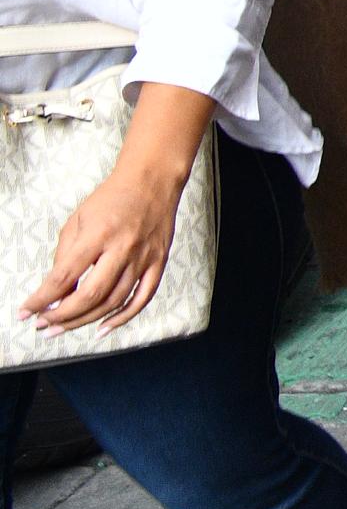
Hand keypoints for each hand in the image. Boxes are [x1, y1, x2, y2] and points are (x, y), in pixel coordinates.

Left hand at [20, 143, 187, 330]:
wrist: (153, 180)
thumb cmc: (112, 198)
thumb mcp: (78, 219)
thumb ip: (65, 255)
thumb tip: (57, 290)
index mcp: (98, 234)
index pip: (64, 276)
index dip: (41, 299)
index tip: (26, 311)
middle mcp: (122, 248)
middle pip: (90, 295)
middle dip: (61, 316)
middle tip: (43, 325)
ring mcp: (144, 257)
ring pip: (114, 301)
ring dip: (85, 320)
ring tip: (63, 328)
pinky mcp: (159, 262)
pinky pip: (142, 297)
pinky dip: (123, 317)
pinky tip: (104, 327)